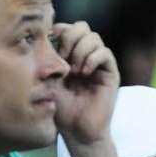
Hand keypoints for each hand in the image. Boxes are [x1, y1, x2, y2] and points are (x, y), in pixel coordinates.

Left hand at [51, 22, 118, 145]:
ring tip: (74, 70)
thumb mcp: (46, 79)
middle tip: (63, 56)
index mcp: (69, 54)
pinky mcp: (110, 73)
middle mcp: (85, 56)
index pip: (67, 28)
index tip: (49, 48)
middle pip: (82, 27)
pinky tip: (84, 73)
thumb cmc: (60, 108)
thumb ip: (47, 58)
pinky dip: (92, 59)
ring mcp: (99, 64)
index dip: (59, 32)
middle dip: (70, 37)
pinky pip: (105, 53)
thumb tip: (45, 38)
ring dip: (81, 50)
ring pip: (94, 38)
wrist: (76, 130)